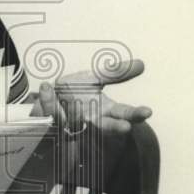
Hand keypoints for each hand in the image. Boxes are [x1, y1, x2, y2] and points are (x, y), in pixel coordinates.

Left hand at [33, 58, 151, 136]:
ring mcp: (72, 128)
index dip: (136, 114)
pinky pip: (49, 117)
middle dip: (115, 127)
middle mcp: (90, 123)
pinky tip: (45, 87)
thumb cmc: (75, 91)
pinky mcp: (52, 128)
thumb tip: (141, 64)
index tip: (147, 112)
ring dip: (69, 110)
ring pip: (72, 124)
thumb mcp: (95, 78)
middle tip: (126, 128)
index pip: (125, 114)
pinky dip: (47, 101)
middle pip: (105, 128)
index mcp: (105, 111)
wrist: (48, 100)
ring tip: (62, 93)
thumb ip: (115, 72)